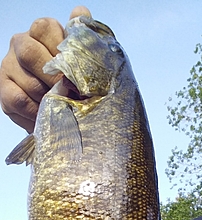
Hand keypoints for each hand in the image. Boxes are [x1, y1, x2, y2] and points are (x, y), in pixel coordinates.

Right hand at [0, 6, 90, 132]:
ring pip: (27, 81)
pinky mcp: (3, 90)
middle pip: (29, 53)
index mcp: (40, 31)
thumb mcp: (80, 55)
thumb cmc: (71, 76)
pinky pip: (19, 100)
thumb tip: (81, 12)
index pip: (44, 28)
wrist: (61, 103)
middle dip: (52, 77)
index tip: (73, 70)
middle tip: (68, 91)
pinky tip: (45, 113)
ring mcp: (9, 66)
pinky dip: (36, 110)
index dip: (60, 50)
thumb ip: (80, 34)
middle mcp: (20, 43)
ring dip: (47, 97)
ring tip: (60, 105)